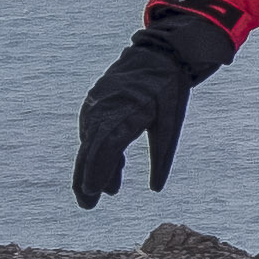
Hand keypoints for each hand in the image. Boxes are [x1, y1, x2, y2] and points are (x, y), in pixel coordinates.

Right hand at [71, 6, 234, 208]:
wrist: (157, 53)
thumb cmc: (168, 88)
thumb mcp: (171, 122)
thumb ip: (162, 155)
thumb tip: (156, 189)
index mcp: (126, 112)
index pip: (105, 147)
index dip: (98, 170)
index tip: (93, 192)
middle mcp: (105, 109)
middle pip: (90, 149)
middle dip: (86, 178)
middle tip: (86, 205)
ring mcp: (97, 106)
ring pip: (90, 143)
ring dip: (92, 168)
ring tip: (96, 195)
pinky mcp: (96, 105)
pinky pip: (94, 133)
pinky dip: (100, 153)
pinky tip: (110, 173)